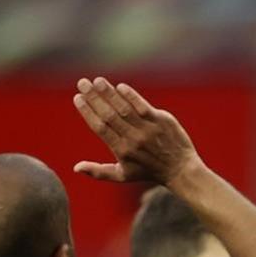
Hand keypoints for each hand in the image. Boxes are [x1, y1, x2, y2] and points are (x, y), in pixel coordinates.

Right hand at [72, 77, 200, 184]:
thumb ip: (98, 172)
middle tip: (82, 82)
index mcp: (122, 150)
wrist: (180, 169)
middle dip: (94, 97)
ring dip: (110, 93)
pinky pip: (143, 106)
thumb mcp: (123, 175)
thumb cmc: (148, 171)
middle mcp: (133, 139)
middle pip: (109, 115)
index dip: (87, 112)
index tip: (77, 98)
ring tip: (98, 81)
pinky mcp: (161, 120)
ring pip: (124, 108)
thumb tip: (76, 168)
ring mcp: (148, 129)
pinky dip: (132, 96)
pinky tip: (120, 87)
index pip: (100, 127)